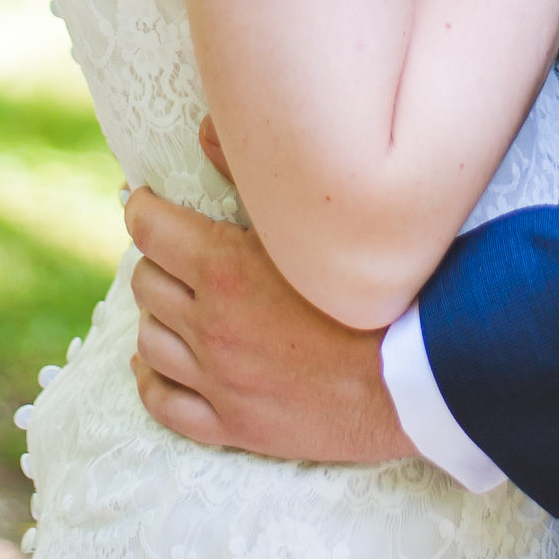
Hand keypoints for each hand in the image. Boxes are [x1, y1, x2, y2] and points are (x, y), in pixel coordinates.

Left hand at [125, 168, 409, 462]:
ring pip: (150, 342)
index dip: (142, 209)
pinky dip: (151, 380)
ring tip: (172, 301)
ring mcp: (219, 381)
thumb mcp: (314, 221)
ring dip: (156, 314)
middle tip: (172, 250)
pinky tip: (154, 365)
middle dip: (154, 259)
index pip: (151, 230)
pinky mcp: (234, 426)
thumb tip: (204, 132)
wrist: (417, 374)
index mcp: (225, 270)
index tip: (144, 201)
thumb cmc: (375, 287)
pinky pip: (165, 405)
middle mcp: (210, 327)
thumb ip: (252, 171)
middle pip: (147, 284)